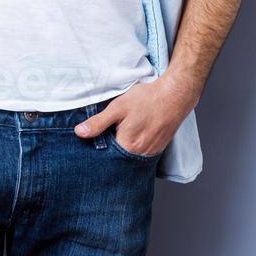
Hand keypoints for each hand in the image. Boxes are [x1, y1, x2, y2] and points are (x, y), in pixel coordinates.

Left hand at [73, 74, 199, 153]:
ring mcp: (151, 152)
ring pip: (130, 158)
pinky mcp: (158, 149)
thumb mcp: (118, 107)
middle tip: (104, 138)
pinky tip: (131, 136)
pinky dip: (134, 149)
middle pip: (118, 159)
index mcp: (128, 145)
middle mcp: (140, 154)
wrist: (175, 95)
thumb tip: (80, 133)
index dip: (96, 150)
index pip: (105, 157)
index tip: (90, 144)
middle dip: (109, 152)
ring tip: (118, 135)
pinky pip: (141, 154)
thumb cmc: (147, 99)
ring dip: (122, 150)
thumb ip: (98, 122)